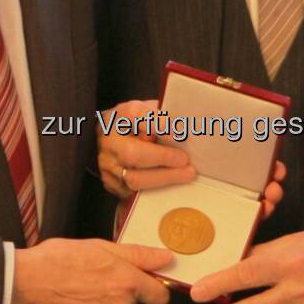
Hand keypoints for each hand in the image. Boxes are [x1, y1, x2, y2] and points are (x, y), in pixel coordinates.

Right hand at [8, 236, 171, 303]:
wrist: (22, 286)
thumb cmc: (57, 261)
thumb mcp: (100, 246)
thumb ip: (138, 255)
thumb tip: (166, 258)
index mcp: (127, 283)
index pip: (159, 295)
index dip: (153, 288)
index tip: (145, 283)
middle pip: (132, 303)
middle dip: (120, 292)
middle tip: (95, 278)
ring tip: (79, 291)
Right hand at [97, 99, 286, 216]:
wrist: (106, 137)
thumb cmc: (136, 122)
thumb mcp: (147, 109)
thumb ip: (165, 114)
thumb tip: (197, 120)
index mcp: (120, 116)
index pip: (137, 116)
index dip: (159, 123)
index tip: (182, 130)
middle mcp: (110, 141)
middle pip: (132, 153)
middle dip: (162, 158)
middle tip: (185, 160)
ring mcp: (108, 165)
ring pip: (133, 178)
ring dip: (164, 178)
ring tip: (187, 174)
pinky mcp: (111, 184)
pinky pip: (133, 193)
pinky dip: (155, 190)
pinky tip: (173, 187)